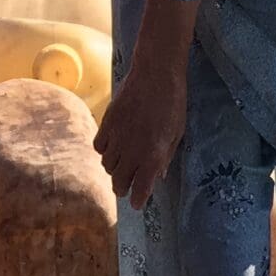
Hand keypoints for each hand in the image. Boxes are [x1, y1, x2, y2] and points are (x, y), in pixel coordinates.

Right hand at [97, 52, 188, 209]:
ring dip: (114, 169)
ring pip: (107, 166)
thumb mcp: (177, 134)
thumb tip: (159, 175)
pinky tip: (112, 146)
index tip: (138, 203)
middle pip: (119, 182)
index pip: (140, 190)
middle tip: (127, 187)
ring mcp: (117, 137)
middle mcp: (132, 151)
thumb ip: (165, 157)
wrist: (156, 73)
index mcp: (152, 156)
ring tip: (121, 164)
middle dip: (123, 188)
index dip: (138, 200)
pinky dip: (104, 151)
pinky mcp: (107, 123)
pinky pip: (98, 147)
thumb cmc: (173, 103)